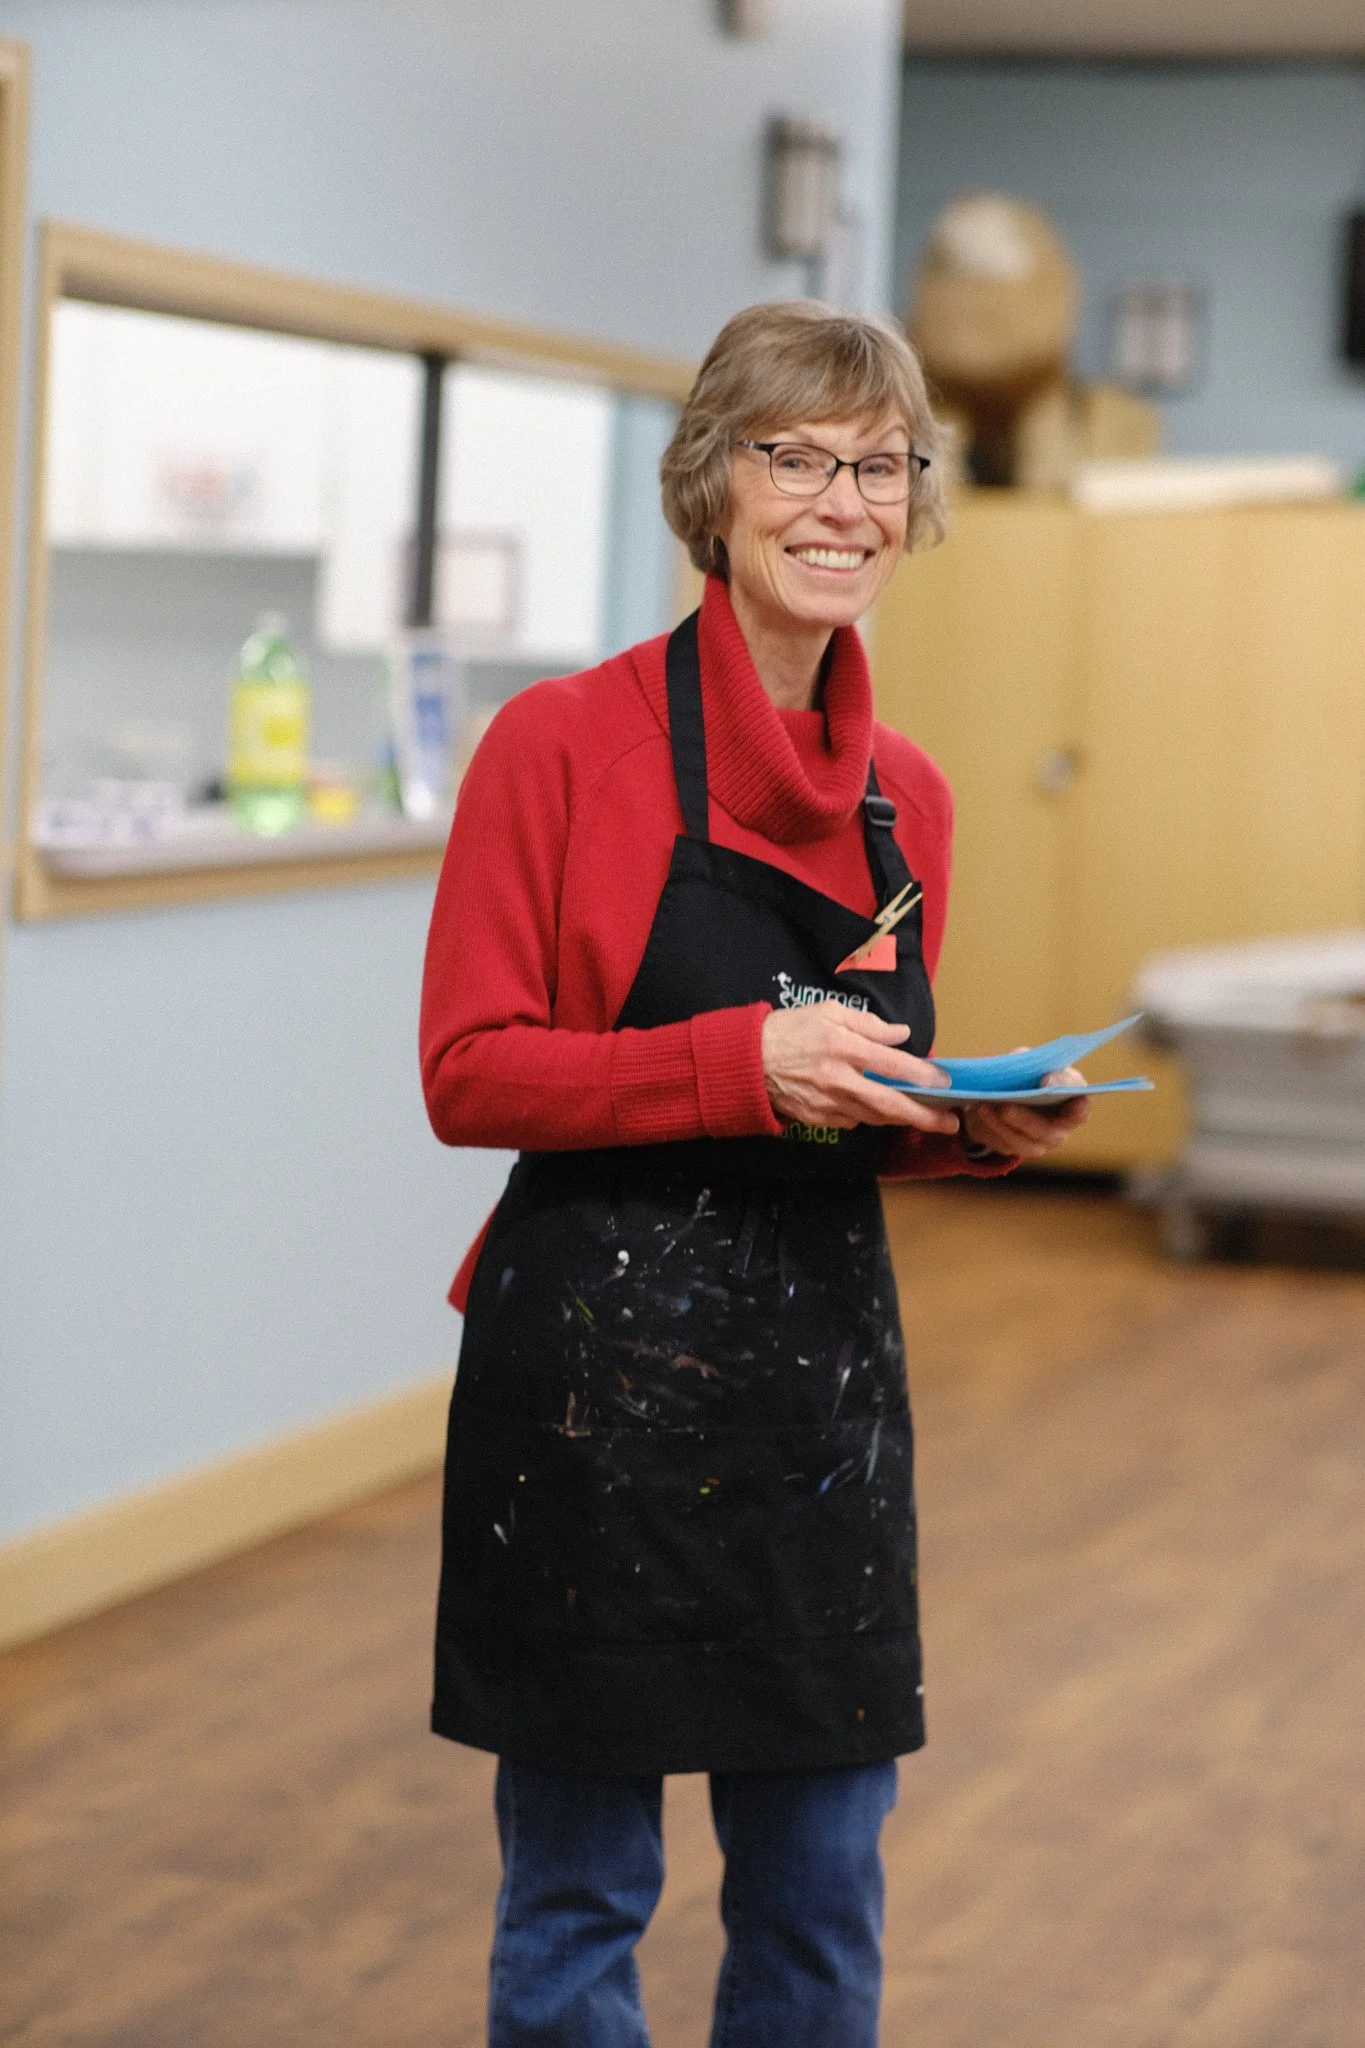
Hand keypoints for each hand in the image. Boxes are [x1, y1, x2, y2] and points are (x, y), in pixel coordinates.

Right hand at [762, 1002, 959, 1133]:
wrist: (748, 1061)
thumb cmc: (790, 1030)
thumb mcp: (829, 1013)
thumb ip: (868, 1024)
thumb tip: (901, 1035)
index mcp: (842, 1047)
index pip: (892, 1065)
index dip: (923, 1075)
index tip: (945, 1082)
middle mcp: (838, 1079)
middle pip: (889, 1104)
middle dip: (923, 1116)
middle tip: (950, 1123)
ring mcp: (827, 1103)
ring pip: (874, 1117)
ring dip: (901, 1119)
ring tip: (925, 1118)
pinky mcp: (818, 1119)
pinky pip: (853, 1120)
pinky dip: (870, 1115)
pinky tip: (881, 1110)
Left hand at [960, 1063, 1090, 1161]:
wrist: (1006, 1091)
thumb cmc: (1029, 1074)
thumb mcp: (1031, 1061)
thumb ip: (1031, 1062)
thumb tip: (1028, 1070)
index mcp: (1073, 1104)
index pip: (1080, 1110)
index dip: (1072, 1104)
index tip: (1048, 1086)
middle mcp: (1061, 1129)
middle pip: (1049, 1132)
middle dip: (1026, 1120)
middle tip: (1006, 1107)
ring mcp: (1040, 1143)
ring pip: (1024, 1143)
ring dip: (1002, 1126)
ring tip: (984, 1107)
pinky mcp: (1016, 1148)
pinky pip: (1004, 1143)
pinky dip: (990, 1127)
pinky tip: (979, 1110)